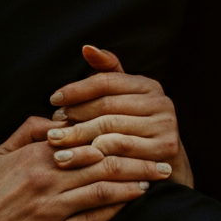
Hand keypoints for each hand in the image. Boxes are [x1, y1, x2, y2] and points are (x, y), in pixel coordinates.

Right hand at [0, 116, 171, 220]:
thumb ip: (22, 133)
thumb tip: (54, 117)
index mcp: (30, 154)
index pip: (83, 134)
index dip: (114, 130)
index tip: (137, 128)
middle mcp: (44, 177)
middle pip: (101, 158)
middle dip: (137, 153)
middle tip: (165, 151)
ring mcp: (50, 207)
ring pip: (104, 185)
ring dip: (137, 178)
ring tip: (160, 175)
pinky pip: (95, 217)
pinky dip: (120, 206)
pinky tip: (138, 199)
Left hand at [43, 46, 194, 188]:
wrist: (167, 172)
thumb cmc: (137, 135)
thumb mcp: (124, 104)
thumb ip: (107, 76)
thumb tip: (86, 48)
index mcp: (149, 86)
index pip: (106, 81)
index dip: (77, 89)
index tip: (54, 100)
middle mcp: (162, 102)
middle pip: (106, 106)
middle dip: (75, 117)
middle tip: (52, 128)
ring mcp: (166, 125)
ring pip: (110, 128)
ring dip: (80, 138)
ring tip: (58, 145)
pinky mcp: (165, 148)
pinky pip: (121, 149)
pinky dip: (96, 154)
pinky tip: (78, 160)